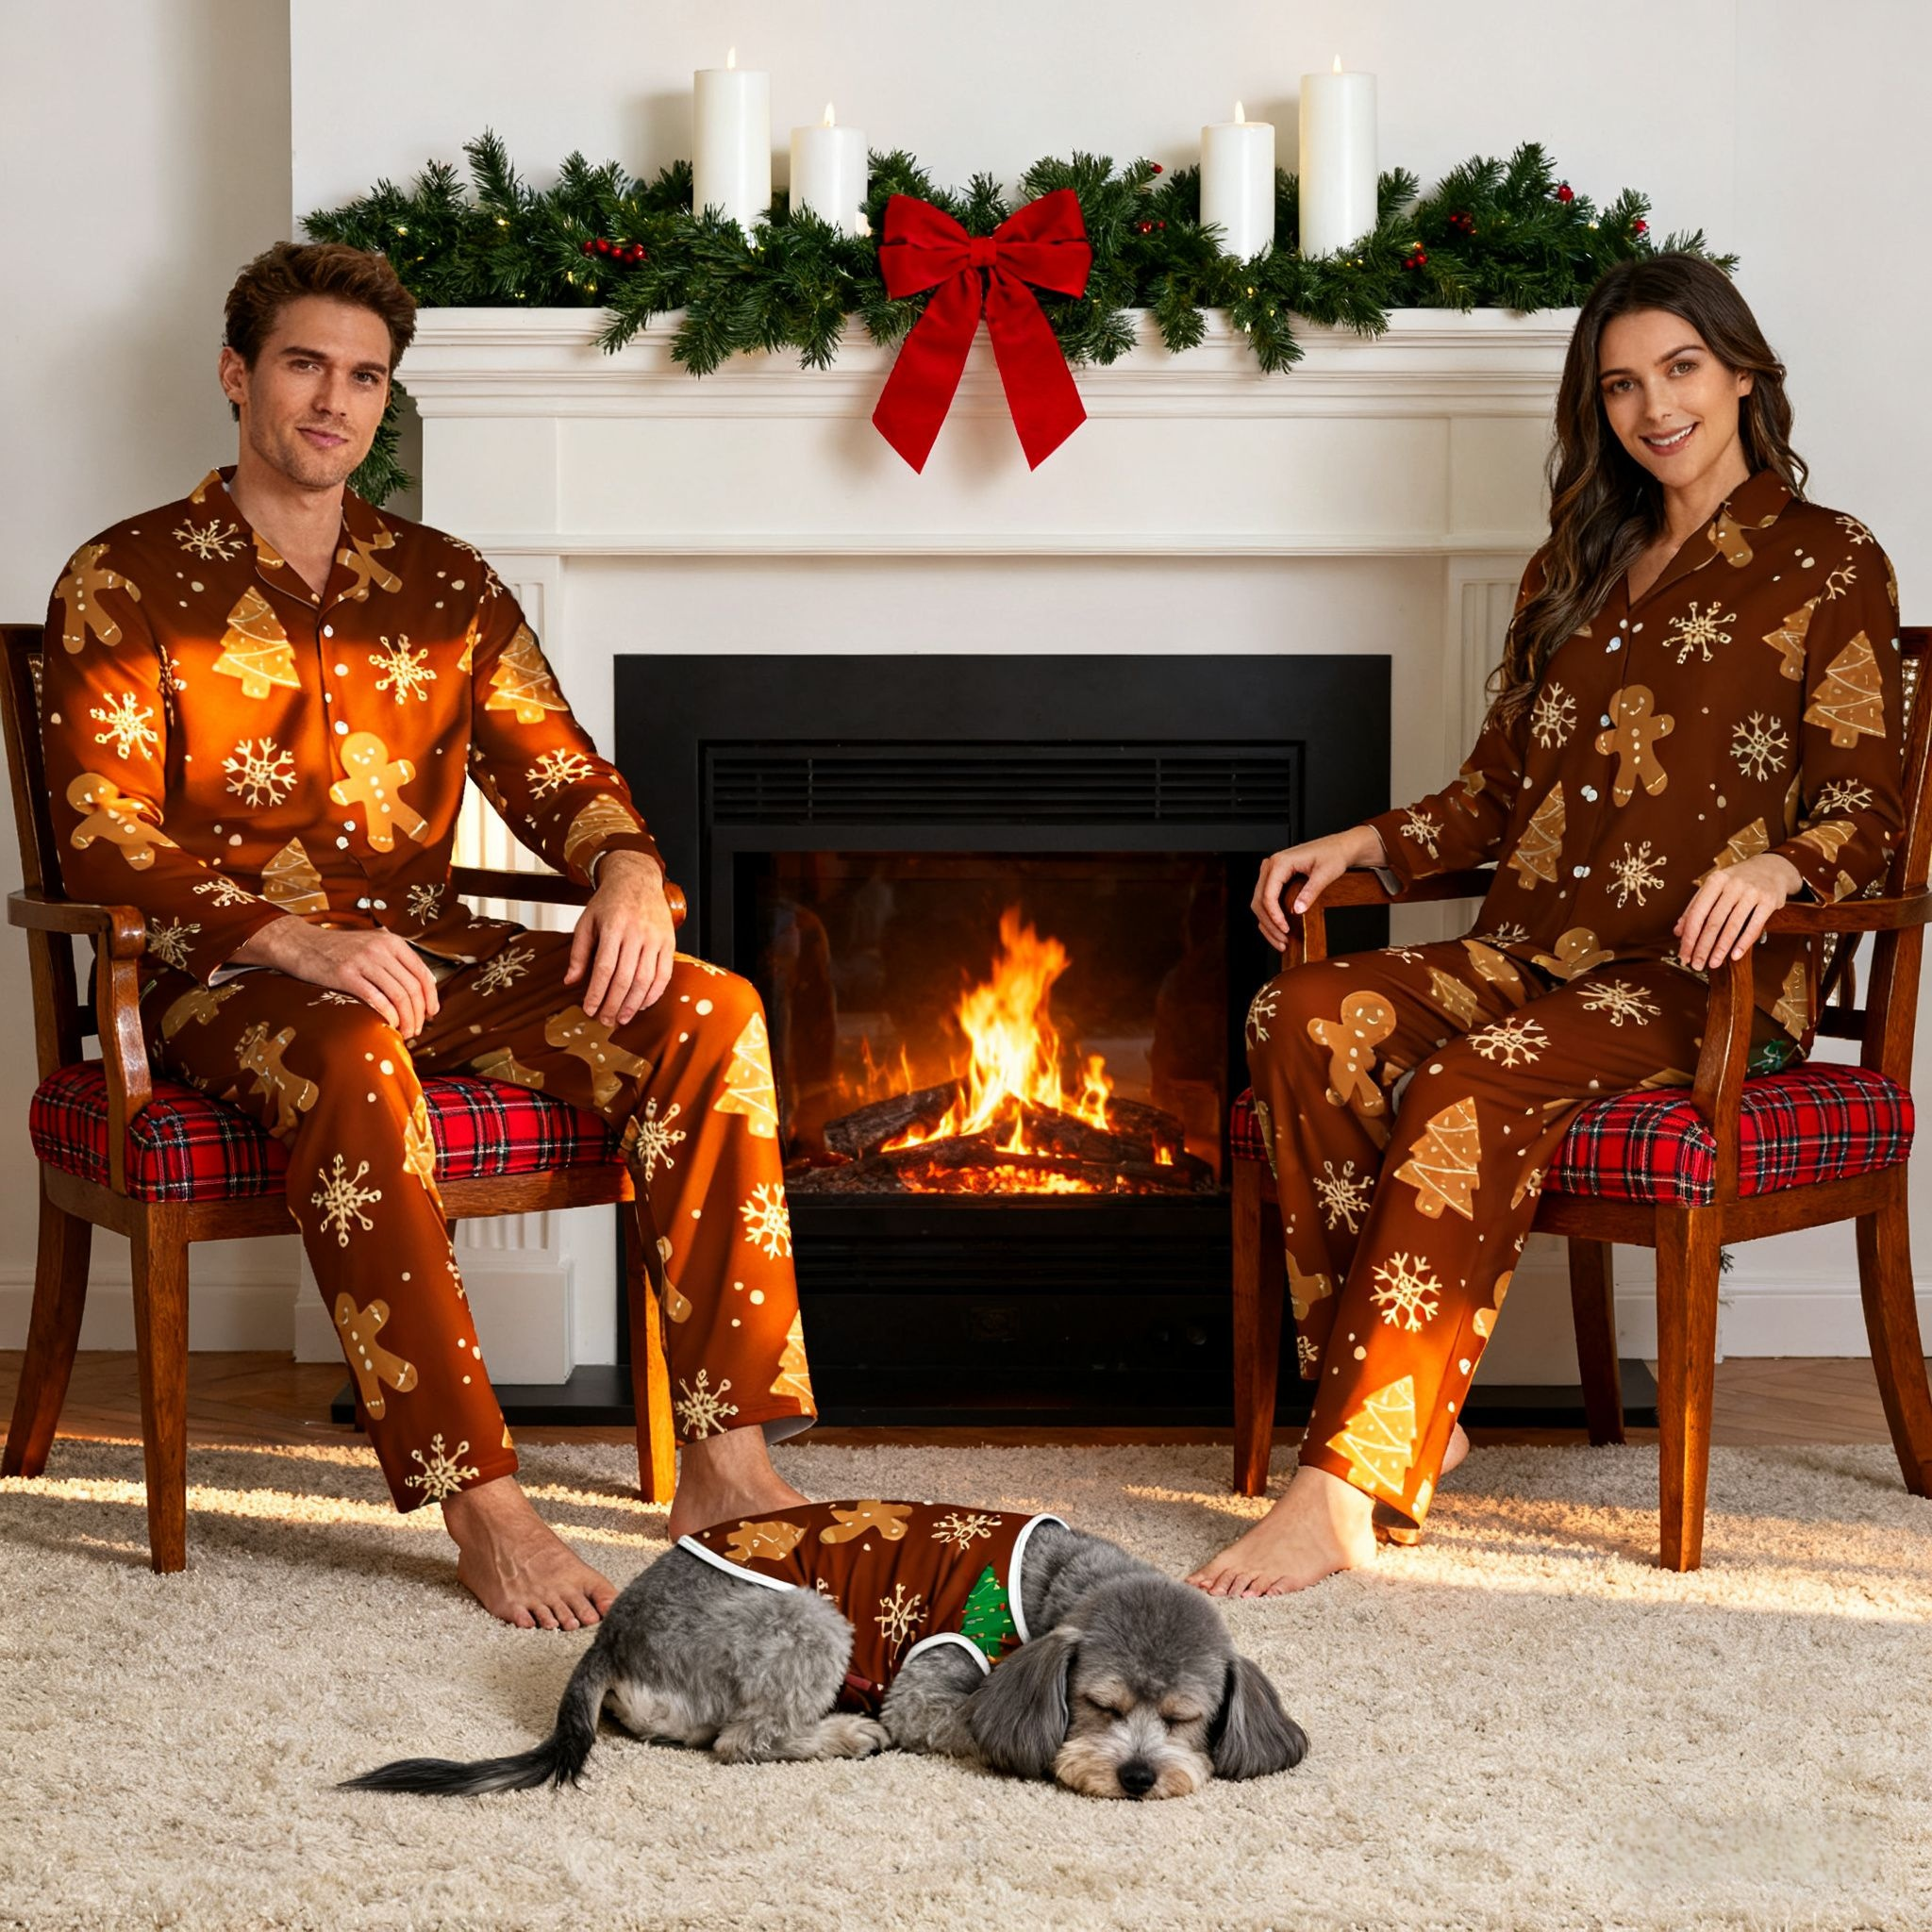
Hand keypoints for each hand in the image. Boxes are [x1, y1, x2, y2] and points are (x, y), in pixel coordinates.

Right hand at [230, 918, 440, 1036]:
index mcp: (392, 942)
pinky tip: (389, 1025)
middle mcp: (381, 949)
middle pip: (412, 987)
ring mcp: (364, 961)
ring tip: (405, 1031)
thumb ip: (394, 961)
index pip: (422, 973)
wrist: (301, 943)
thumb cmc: (339, 950)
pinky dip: (387, 1015)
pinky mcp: (346, 975)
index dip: (431, 997)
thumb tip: (419, 989)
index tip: (432, 1013)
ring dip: (406, 1018)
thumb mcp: (372, 945)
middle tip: (417, 1029)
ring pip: (398, 995)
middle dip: (419, 1013)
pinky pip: (376, 999)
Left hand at [566, 850, 675, 1024]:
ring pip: (646, 979)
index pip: (604, 968)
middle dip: (613, 1004)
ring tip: (621, 1018)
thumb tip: (570, 981)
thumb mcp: (586, 921)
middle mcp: (637, 933)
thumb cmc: (609, 901)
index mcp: (613, 926)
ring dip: (633, 1004)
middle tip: (604, 1020)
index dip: (597, 992)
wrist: (637, 879)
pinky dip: (654, 994)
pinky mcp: (669, 943)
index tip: (589, 1009)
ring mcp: (656, 938)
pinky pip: (664, 975)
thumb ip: (578, 952)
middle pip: (625, 978)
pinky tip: (642, 1005)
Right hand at [1252, 825, 1387, 950]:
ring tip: (1281, 941)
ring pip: (1259, 903)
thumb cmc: (1332, 855)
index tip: (1285, 930)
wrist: (1338, 847)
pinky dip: (1270, 917)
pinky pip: (1265, 900)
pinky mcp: (1274, 879)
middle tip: (1283, 941)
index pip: (1268, 895)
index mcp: (1280, 862)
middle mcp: (1270, 866)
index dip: (1274, 916)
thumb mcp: (1325, 874)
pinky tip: (1279, 930)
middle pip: (1259, 901)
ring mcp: (1270, 873)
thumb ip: (1310, 891)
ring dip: (1267, 924)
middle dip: (1269, 924)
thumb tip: (1297, 910)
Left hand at [1673, 852, 1804, 969]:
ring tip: (1713, 964)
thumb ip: (1696, 907)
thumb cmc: (1737, 882)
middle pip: (1713, 921)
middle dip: (1703, 946)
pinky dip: (1744, 943)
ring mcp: (1752, 891)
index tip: (1684, 955)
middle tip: (1696, 964)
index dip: (1689, 936)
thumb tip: (1678, 931)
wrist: (1772, 868)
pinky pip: (1755, 926)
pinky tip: (1735, 956)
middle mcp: (1733, 884)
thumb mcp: (1714, 888)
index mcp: (1715, 881)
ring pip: (1733, 925)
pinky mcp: (1769, 900)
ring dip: (1721, 948)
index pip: (1697, 913)